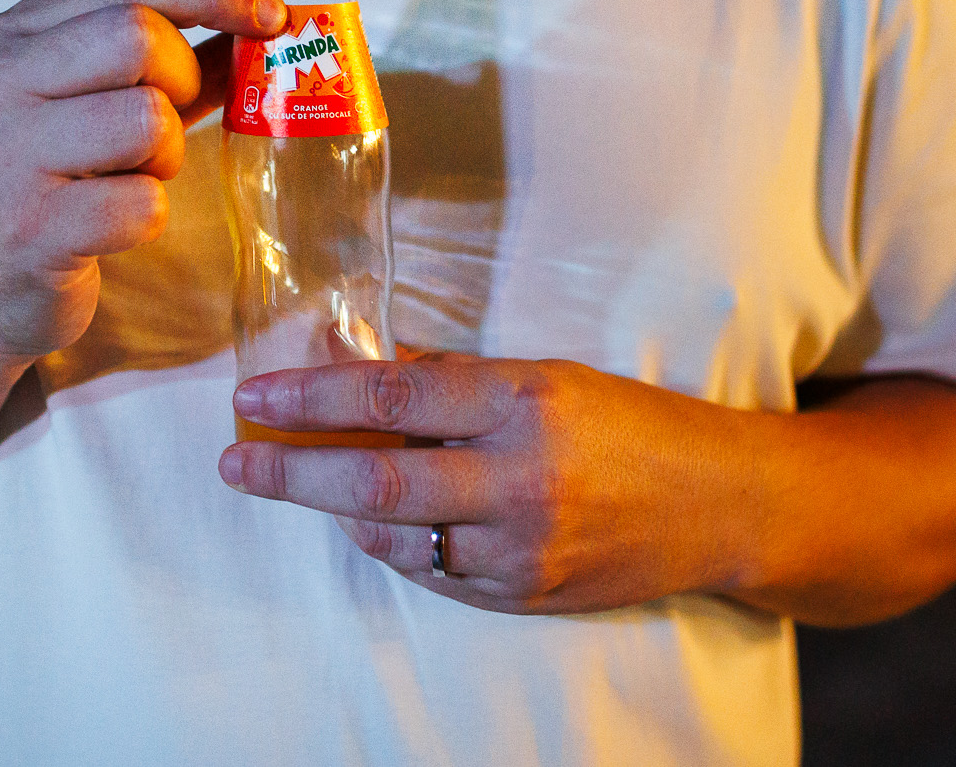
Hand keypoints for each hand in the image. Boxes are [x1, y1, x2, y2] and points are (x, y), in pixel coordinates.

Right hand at [0, 0, 285, 362]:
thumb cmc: (51, 186)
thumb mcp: (98, 105)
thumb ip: (169, 63)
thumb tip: (259, 25)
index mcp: (10, 37)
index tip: (270, 15)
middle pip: (139, 36)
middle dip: (182, 81)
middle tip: (165, 125)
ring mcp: (7, 156)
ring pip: (147, 117)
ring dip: (166, 155)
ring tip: (130, 177)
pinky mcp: (31, 228)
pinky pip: (141, 203)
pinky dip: (149, 215)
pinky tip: (113, 224)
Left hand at [219, 354, 763, 614]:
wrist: (719, 503)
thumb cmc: (625, 422)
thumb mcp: (540, 375)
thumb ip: (448, 378)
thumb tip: (351, 363)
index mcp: (521, 399)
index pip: (390, 397)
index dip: (310, 396)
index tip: (253, 397)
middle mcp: (519, 475)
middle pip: (375, 481)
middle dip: (291, 472)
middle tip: (237, 463)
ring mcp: (521, 544)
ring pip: (394, 534)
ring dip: (335, 508)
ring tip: (305, 480)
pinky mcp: (524, 592)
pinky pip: (432, 568)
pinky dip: (392, 541)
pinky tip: (376, 518)